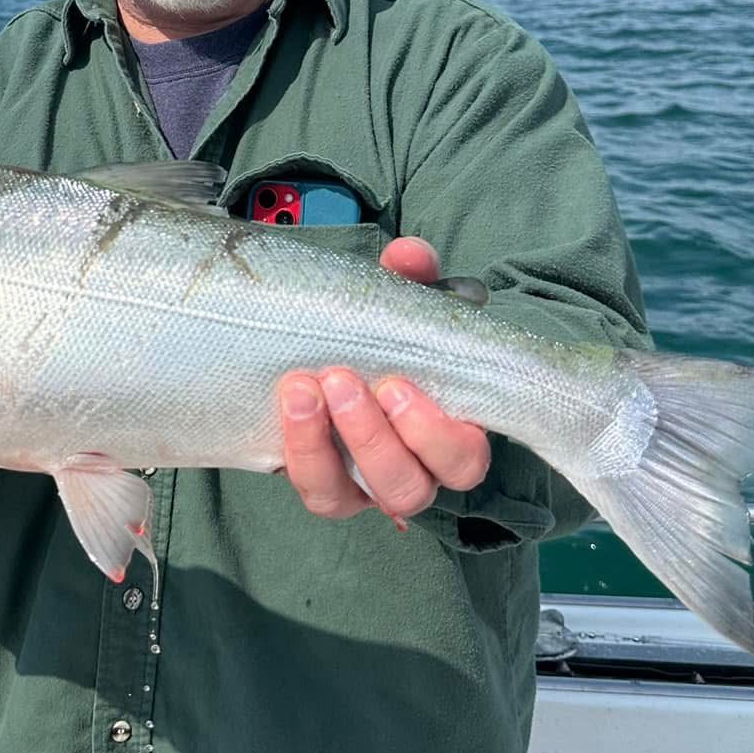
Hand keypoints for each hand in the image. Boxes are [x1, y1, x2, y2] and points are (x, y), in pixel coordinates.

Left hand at [275, 237, 490, 523]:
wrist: (318, 348)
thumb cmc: (378, 334)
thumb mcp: (397, 300)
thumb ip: (409, 275)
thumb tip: (410, 256)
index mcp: (447, 432)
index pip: (464, 460)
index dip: (438, 436)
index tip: (398, 384)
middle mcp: (412, 470)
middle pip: (411, 488)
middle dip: (376, 437)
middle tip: (345, 380)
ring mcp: (365, 486)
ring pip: (362, 496)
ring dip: (332, 442)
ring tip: (306, 386)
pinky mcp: (324, 486)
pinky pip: (319, 491)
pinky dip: (302, 449)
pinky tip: (290, 404)